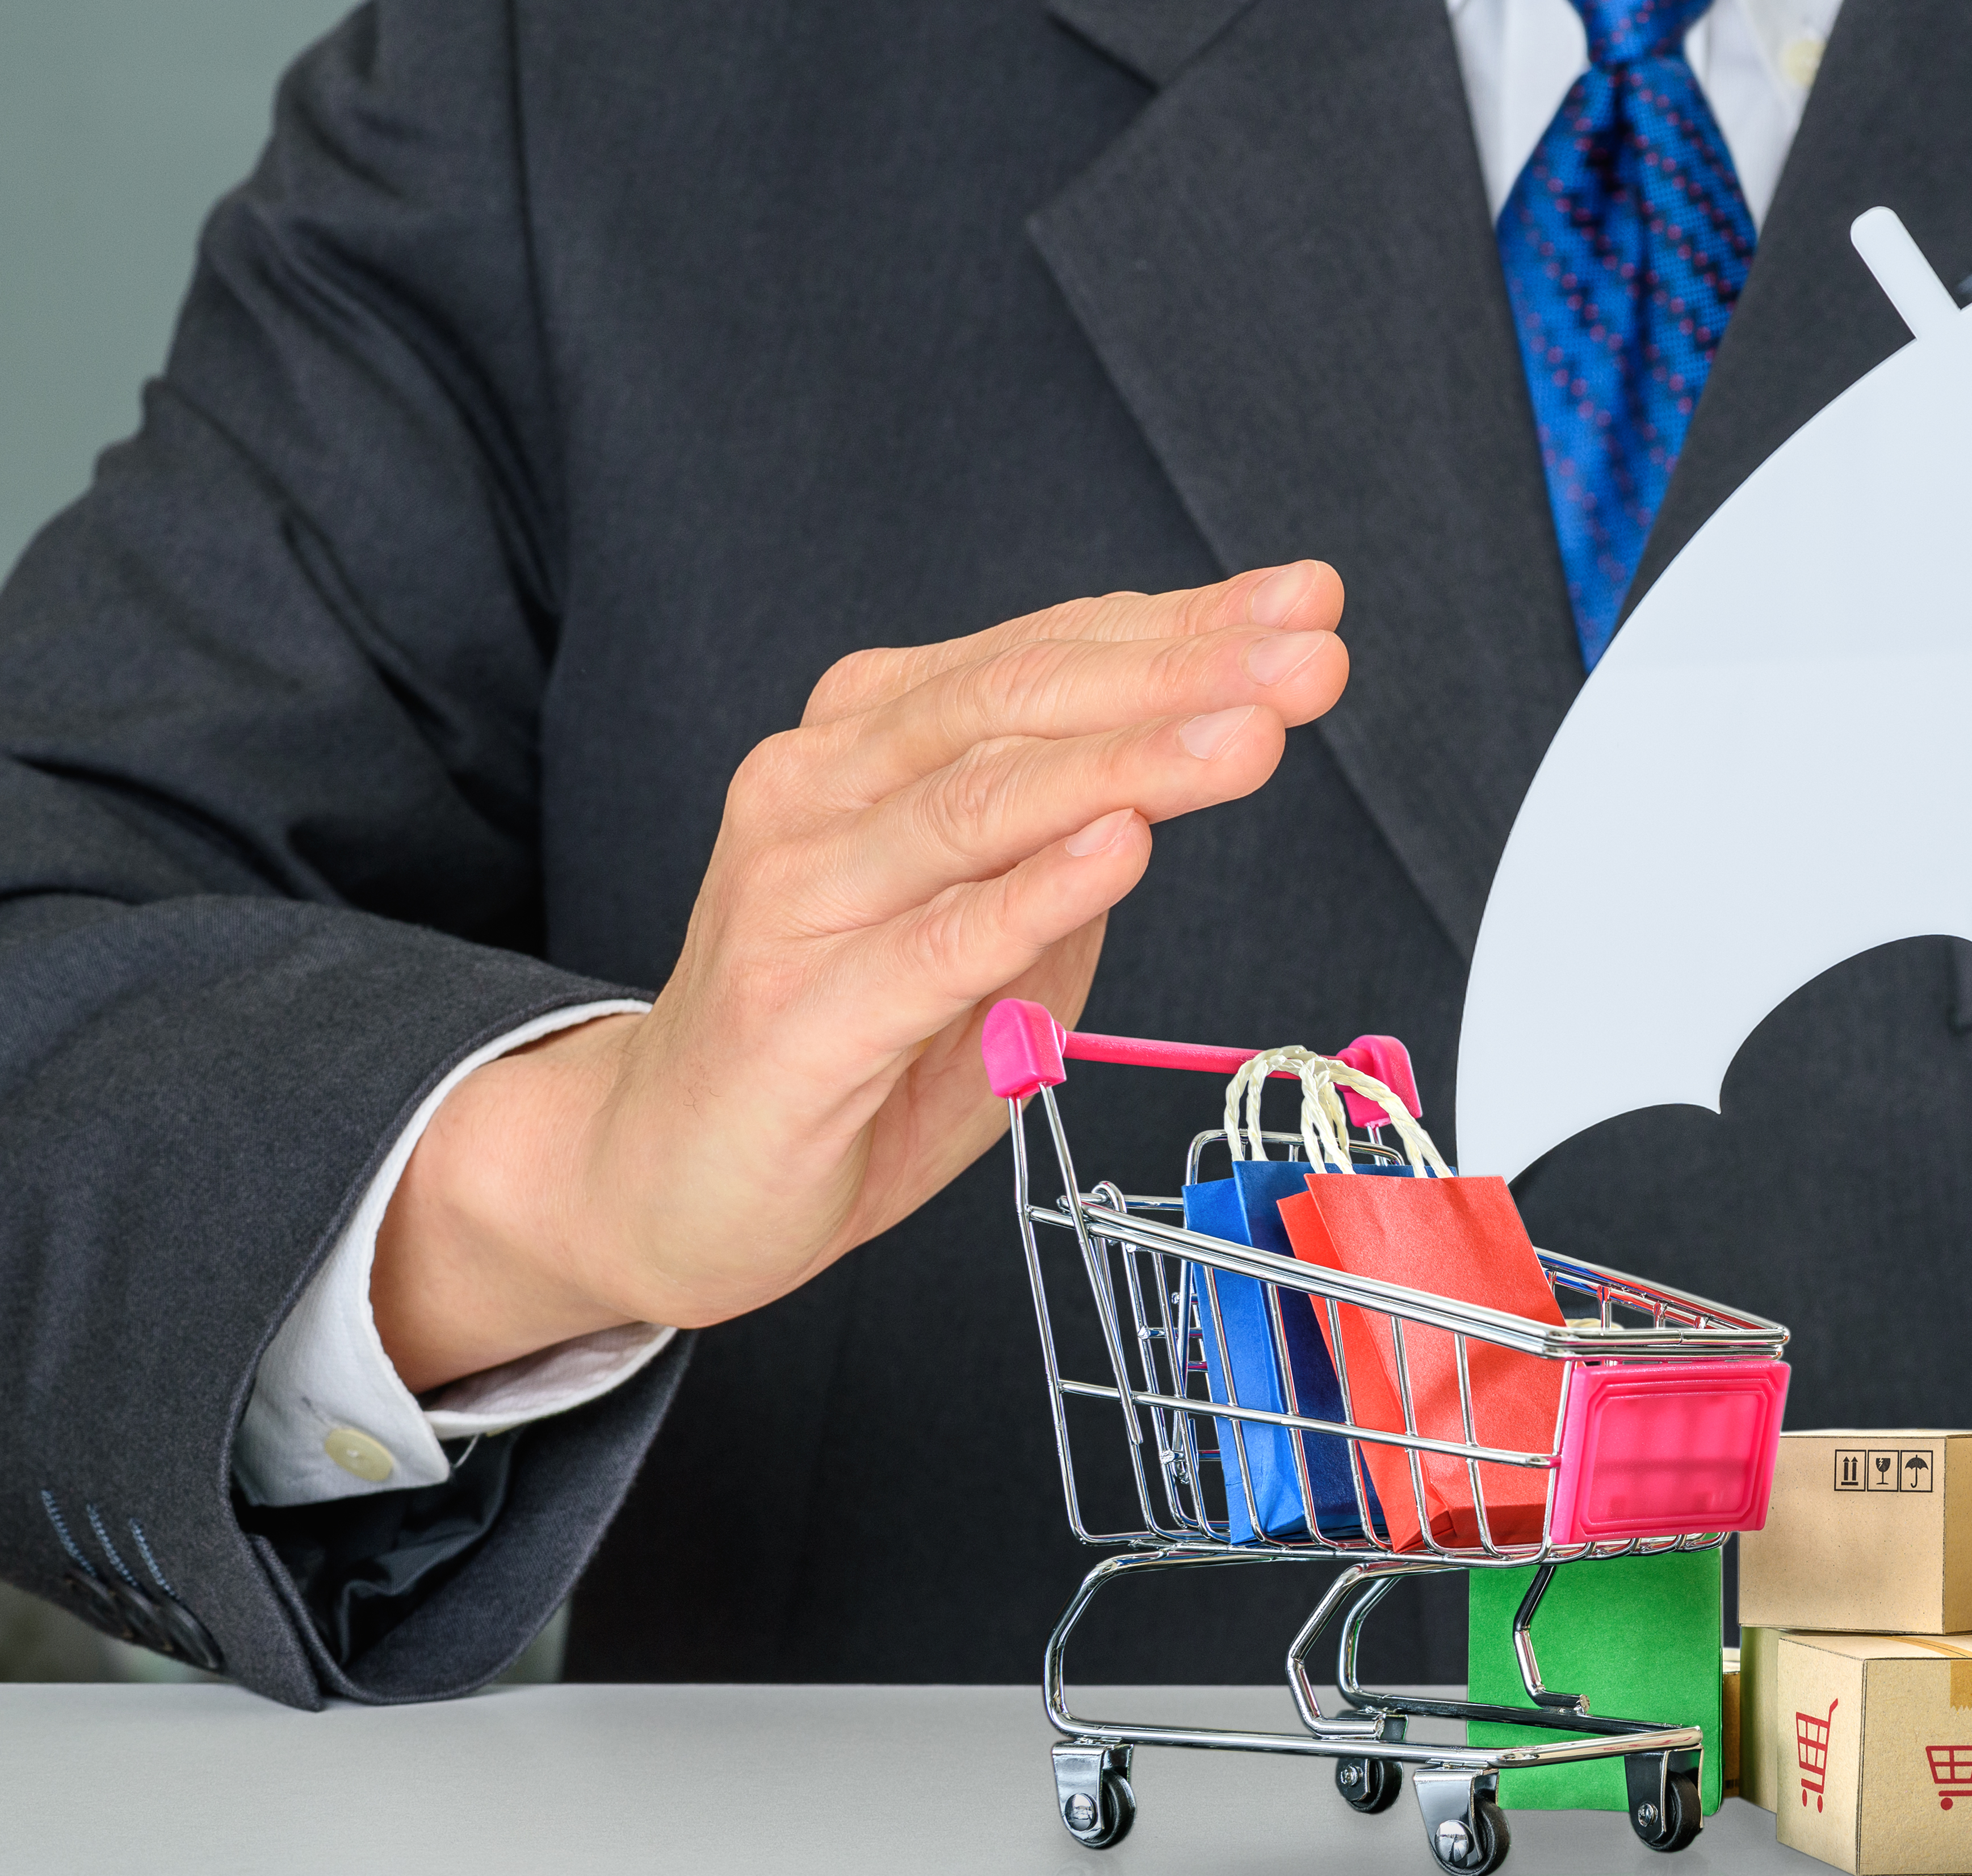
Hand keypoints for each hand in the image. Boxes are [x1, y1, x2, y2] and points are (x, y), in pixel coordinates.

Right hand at [372, 563, 1349, 1388]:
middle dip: (1182, 671)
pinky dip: (1032, 892)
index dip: (1183, 626)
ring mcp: (801, 894)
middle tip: (1309, 648)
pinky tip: (1120, 845)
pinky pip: (935, 943)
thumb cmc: (839, 1047)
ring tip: (1251, 733)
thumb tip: (1179, 776)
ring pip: (984, 803)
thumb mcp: (987, 936)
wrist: (662, 1175)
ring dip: (1131, 760)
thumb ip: (1065, 856)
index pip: (1046, 658)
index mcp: (872, 744)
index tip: (1305, 604)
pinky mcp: (797, 1012)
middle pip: (1023, 704)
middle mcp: (825, 789)